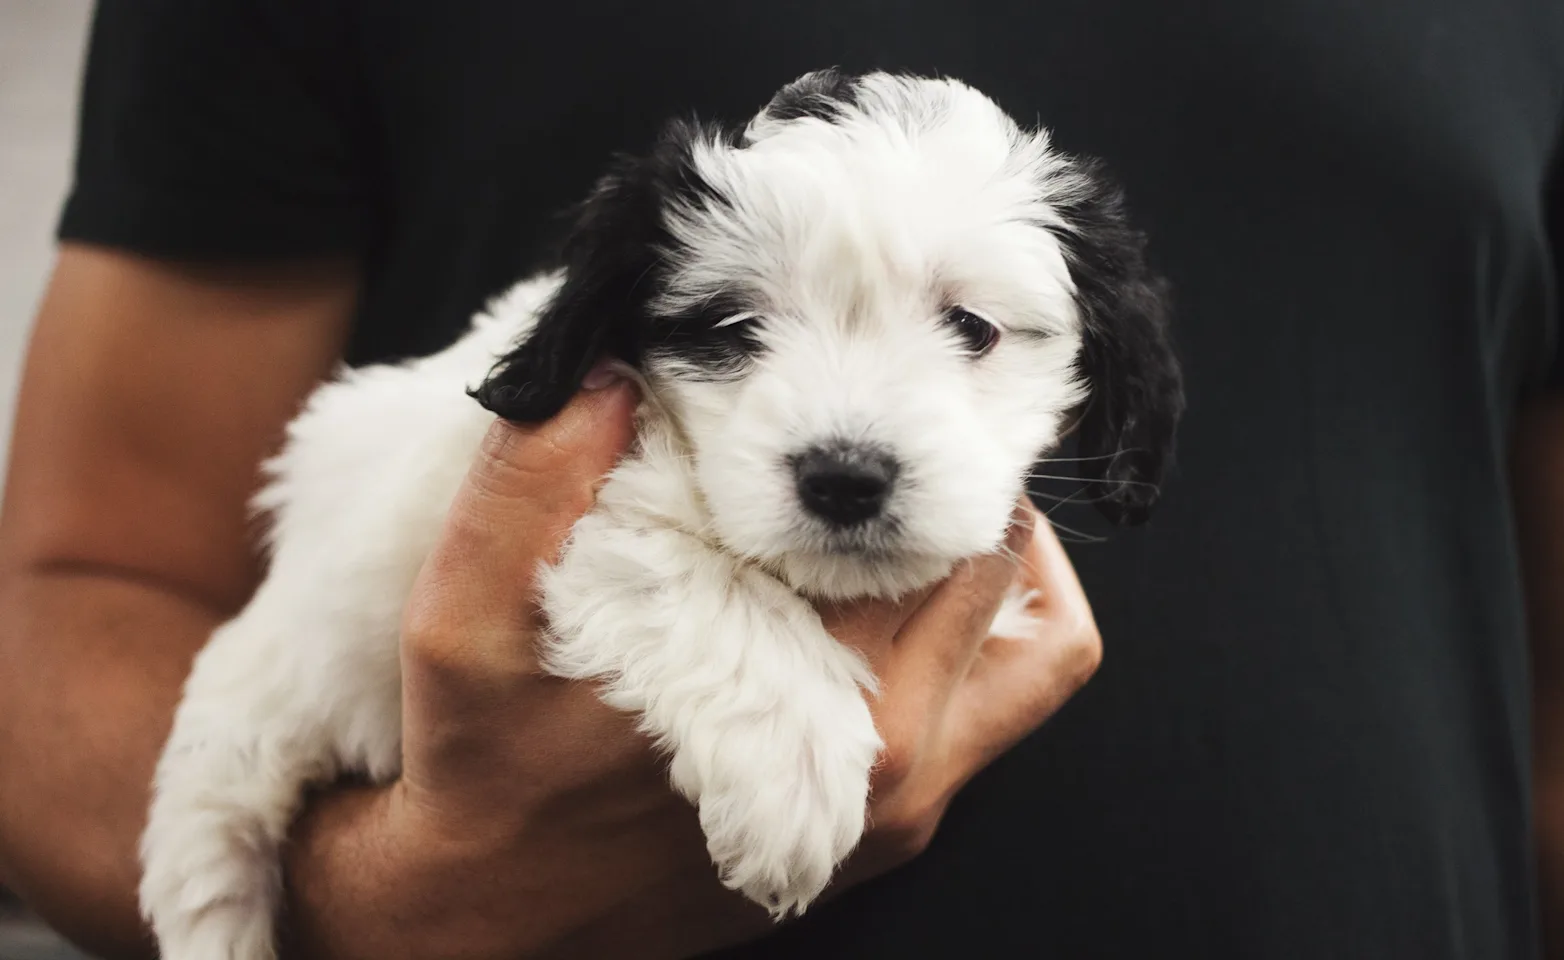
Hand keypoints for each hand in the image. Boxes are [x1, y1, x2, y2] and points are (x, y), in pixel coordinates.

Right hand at [282, 369, 1101, 959]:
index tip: (896, 389)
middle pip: (1007, 589)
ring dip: (995, 568)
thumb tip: (614, 367)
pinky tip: (891, 590)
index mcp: (812, 712)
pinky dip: (978, 636)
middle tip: (906, 428)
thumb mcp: (465, 614)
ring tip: (920, 504)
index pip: (949, 545)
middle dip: (970, 493)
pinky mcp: (892, 834)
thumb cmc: (485, 767)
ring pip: (1033, 660)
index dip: (934, 448)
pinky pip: (996, 715)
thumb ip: (531, 479)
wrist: (492, 920)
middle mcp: (887, 771)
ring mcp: (901, 811)